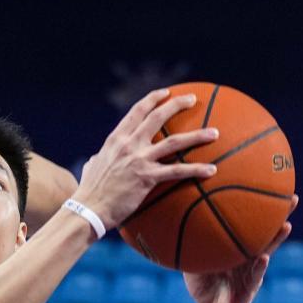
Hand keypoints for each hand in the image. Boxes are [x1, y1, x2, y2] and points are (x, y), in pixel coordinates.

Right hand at [72, 88, 218, 230]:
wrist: (88, 209)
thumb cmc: (89, 191)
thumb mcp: (92, 166)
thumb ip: (100, 158)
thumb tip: (99, 158)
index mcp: (116, 139)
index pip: (137, 112)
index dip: (153, 99)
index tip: (166, 92)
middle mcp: (128, 145)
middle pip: (157, 117)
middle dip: (177, 104)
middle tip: (193, 99)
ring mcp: (139, 160)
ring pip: (174, 142)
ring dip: (197, 136)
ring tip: (214, 133)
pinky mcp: (147, 177)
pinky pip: (177, 171)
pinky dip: (196, 169)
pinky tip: (212, 170)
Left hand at [184, 196, 298, 302]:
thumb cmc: (204, 284)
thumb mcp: (193, 261)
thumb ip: (188, 245)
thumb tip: (170, 223)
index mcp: (237, 247)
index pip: (251, 224)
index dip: (260, 207)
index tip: (267, 188)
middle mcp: (249, 255)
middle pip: (267, 231)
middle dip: (280, 214)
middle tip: (292, 197)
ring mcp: (253, 270)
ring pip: (268, 251)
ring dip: (278, 238)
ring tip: (286, 224)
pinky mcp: (250, 287)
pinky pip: (255, 275)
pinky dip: (259, 266)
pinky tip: (263, 257)